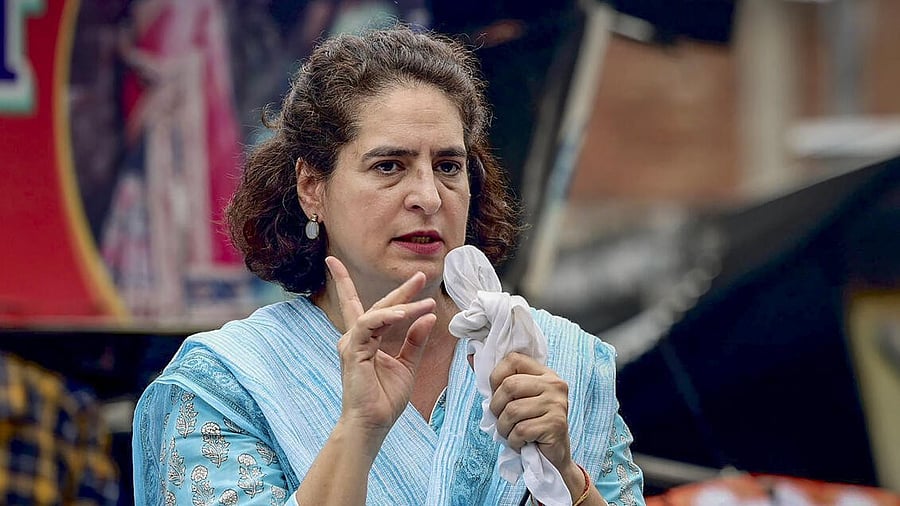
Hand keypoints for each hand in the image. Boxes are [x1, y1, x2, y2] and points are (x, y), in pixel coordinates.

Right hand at [325, 256, 436, 441]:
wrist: (373, 424)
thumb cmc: (385, 398)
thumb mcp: (407, 364)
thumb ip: (414, 340)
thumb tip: (427, 317)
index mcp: (364, 340)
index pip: (360, 306)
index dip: (348, 282)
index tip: (344, 263)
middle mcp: (355, 338)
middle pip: (376, 305)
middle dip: (399, 290)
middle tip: (420, 276)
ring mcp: (352, 343)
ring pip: (376, 313)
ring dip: (402, 304)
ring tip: (425, 300)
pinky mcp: (353, 351)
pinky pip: (370, 325)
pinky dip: (388, 317)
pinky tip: (405, 313)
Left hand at [489, 352, 572, 470]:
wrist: (554, 456)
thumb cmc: (531, 424)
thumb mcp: (516, 398)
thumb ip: (497, 379)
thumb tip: (469, 356)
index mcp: (544, 373)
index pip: (513, 359)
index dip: (496, 377)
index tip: (498, 395)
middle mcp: (554, 384)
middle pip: (509, 386)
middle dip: (496, 407)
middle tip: (502, 420)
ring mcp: (557, 404)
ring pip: (512, 411)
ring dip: (504, 428)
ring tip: (511, 433)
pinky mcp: (556, 424)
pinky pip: (521, 430)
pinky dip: (514, 441)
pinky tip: (521, 443)